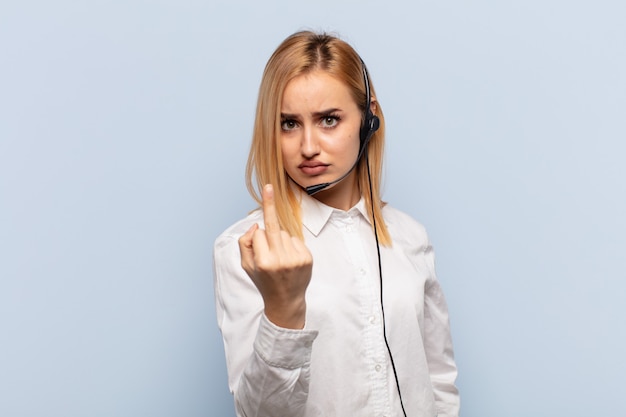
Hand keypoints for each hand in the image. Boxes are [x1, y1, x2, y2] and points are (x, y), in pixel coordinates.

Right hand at [239, 184, 312, 328]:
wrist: (285, 301)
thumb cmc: (263, 281)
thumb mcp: (246, 266)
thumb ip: (245, 243)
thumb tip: (256, 225)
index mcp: (263, 262)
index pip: (259, 234)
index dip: (257, 237)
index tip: (264, 197)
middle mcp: (280, 260)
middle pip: (273, 227)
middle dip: (269, 206)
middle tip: (269, 187)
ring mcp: (295, 259)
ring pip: (284, 233)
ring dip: (279, 239)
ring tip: (279, 258)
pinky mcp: (307, 258)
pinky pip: (295, 239)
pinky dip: (291, 244)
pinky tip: (290, 259)